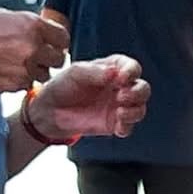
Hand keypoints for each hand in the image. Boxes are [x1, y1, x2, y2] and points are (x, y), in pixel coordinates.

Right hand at [0, 9, 68, 92]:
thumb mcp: (3, 16)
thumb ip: (27, 26)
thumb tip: (43, 32)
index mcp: (32, 25)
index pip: (63, 37)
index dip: (58, 41)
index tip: (54, 43)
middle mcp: (32, 47)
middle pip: (58, 59)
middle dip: (49, 57)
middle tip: (36, 55)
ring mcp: (25, 68)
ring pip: (44, 75)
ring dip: (35, 71)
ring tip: (16, 63)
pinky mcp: (15, 85)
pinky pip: (27, 84)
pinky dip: (20, 80)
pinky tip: (5, 70)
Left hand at [32, 57, 149, 140]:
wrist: (49, 111)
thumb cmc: (62, 86)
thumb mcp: (75, 73)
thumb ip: (95, 72)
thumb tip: (114, 73)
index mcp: (112, 70)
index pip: (132, 67)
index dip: (132, 71)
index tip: (122, 78)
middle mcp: (119, 87)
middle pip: (143, 88)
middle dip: (138, 92)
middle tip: (121, 96)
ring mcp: (118, 106)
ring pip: (141, 107)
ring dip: (135, 110)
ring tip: (120, 112)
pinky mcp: (115, 124)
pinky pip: (130, 126)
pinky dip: (128, 126)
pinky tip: (118, 126)